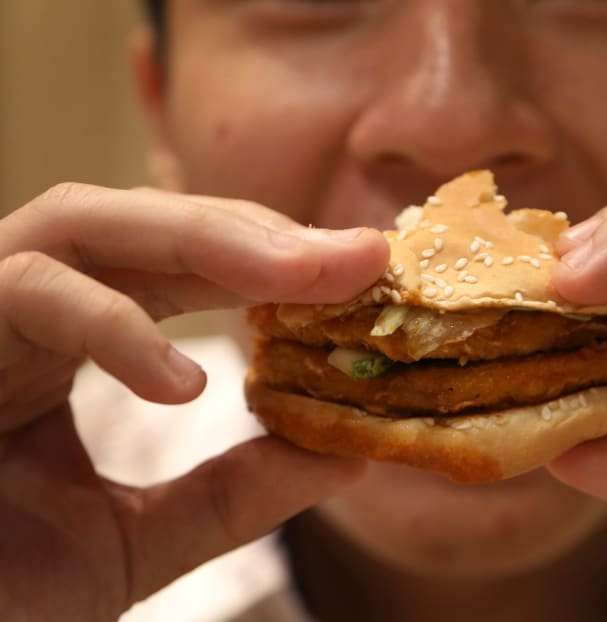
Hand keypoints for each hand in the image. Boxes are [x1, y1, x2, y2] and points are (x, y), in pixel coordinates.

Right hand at [0, 183, 388, 620]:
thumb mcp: (136, 540)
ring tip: (299, 277)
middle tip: (362, 253)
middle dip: (261, 235)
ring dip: (205, 240)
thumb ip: (231, 494)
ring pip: (84, 222)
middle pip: (149, 226)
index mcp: (68, 340)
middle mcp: (24, 310)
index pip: (185, 270)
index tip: (364, 274)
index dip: (276, 264)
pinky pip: (24, 292)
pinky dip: (111, 324)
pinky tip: (182, 382)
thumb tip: (344, 456)